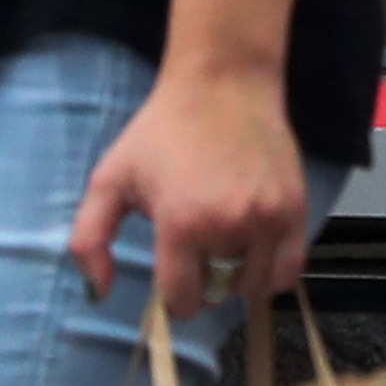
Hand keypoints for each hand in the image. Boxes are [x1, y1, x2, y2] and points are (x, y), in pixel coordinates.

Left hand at [68, 57, 314, 312]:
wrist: (223, 84)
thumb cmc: (161, 131)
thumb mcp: (109, 179)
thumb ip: (89, 240)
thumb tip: (96, 294)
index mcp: (180, 225)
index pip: (182, 300)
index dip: (173, 300)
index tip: (172, 280)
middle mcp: (229, 227)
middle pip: (218, 293)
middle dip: (205, 282)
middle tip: (197, 250)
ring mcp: (268, 219)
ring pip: (255, 285)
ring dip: (238, 277)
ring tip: (226, 247)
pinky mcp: (295, 209)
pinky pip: (289, 269)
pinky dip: (272, 271)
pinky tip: (254, 249)